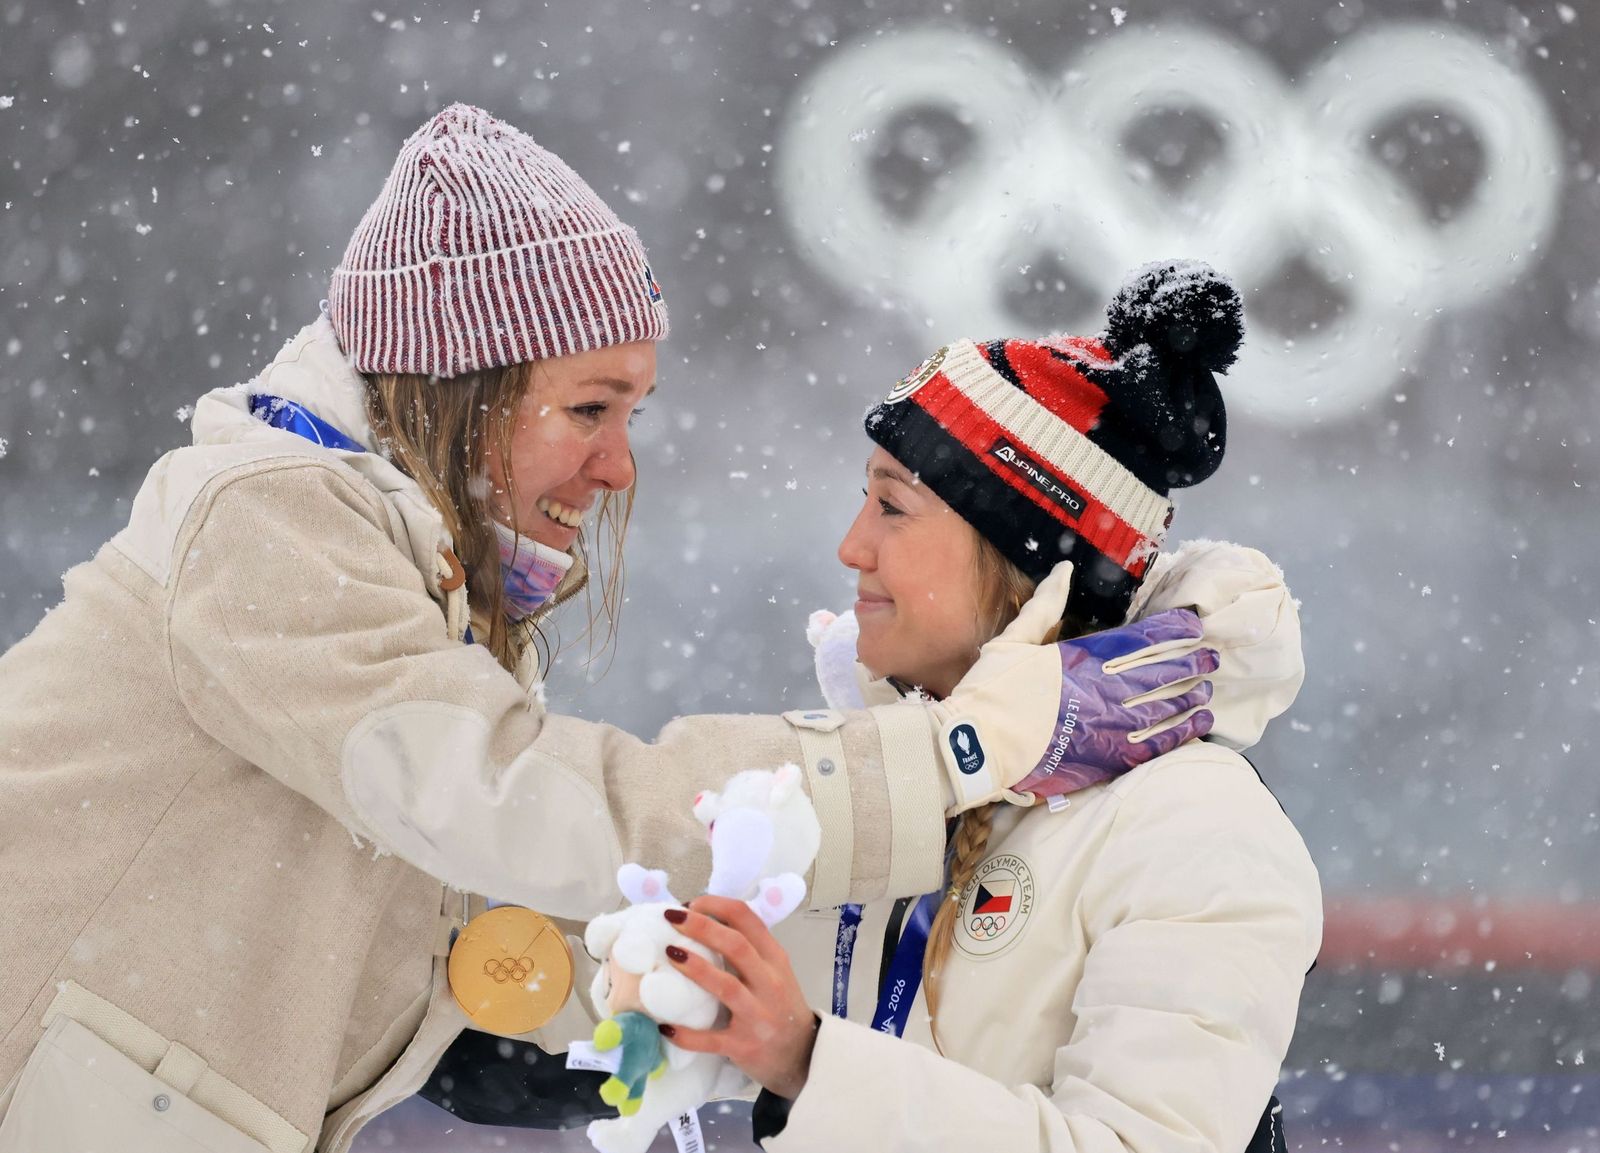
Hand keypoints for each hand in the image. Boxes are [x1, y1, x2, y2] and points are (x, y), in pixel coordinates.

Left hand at [657, 896, 818, 1098]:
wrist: (802, 1055)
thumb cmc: (780, 1006)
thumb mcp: (774, 971)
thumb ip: (748, 950)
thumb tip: (701, 922)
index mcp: (774, 959)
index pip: (748, 919)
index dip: (717, 906)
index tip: (691, 904)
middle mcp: (769, 983)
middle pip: (736, 946)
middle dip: (701, 927)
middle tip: (672, 918)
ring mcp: (758, 1016)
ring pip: (726, 986)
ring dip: (695, 968)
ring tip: (670, 954)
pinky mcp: (744, 1046)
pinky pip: (711, 1039)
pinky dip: (687, 1034)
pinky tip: (665, 1026)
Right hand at [931, 561, 1217, 813]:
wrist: (978, 747)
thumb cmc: (991, 692)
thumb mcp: (1013, 640)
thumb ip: (1044, 605)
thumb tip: (1064, 569)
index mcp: (1084, 657)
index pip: (1142, 639)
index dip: (1172, 630)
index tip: (1192, 625)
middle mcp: (1105, 688)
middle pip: (1162, 672)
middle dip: (1190, 663)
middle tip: (1210, 659)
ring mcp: (1111, 725)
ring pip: (1166, 706)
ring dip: (1191, 696)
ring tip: (1207, 689)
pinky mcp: (1109, 757)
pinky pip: (1157, 743)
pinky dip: (1183, 732)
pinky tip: (1201, 724)